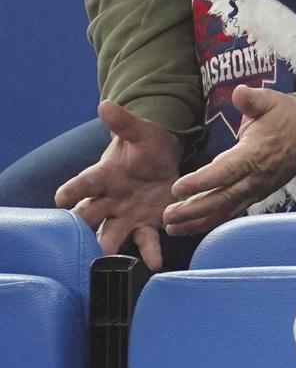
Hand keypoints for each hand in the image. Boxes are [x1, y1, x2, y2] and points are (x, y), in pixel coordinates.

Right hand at [54, 100, 181, 269]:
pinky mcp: (145, 224)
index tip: (61, 199)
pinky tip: (154, 263)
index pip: (81, 185)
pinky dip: (149, 252)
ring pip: (110, 234)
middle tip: (76, 244)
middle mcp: (108, 199)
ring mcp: (125, 214)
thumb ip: (123, 122)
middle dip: (81, 228)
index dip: (70, 192)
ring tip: (105, 262)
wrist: (163, 157)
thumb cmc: (144, 144)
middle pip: (88, 216)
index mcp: (102, 176)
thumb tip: (106, 104)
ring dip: (107, 247)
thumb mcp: (138, 132)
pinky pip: (145, 240)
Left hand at [161, 87, 295, 237]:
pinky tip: (193, 226)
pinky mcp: (258, 194)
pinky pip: (234, 211)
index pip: (226, 171)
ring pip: (227, 210)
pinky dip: (213, 221)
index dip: (201, 181)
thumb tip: (239, 92)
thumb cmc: (284, 115)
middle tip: (167, 216)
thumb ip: (252, 99)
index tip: (177, 188)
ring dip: (200, 221)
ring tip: (173, 229)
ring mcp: (258, 188)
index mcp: (255, 153)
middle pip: (223, 198)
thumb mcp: (270, 100)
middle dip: (194, 209)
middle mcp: (257, 176)